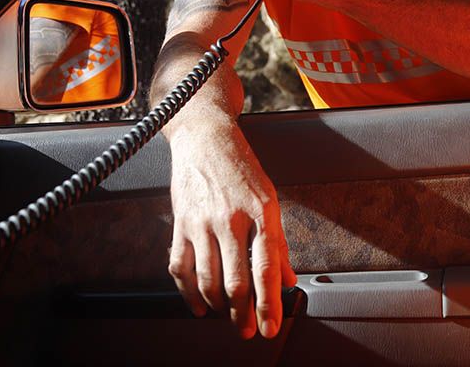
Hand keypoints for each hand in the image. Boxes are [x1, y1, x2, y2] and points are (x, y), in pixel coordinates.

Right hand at [167, 122, 295, 338]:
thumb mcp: (270, 198)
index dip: (268, 304)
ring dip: (217, 306)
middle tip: (246, 331)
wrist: (206, 137)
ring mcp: (203, 221)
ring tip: (226, 316)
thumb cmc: (241, 168)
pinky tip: (198, 305)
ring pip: (207, 280)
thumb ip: (278, 242)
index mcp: (262, 212)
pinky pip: (181, 268)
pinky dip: (188, 293)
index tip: (270, 328)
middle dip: (242, 314)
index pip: (267, 268)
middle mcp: (232, 218)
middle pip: (236, 281)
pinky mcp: (181, 223)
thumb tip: (288, 279)